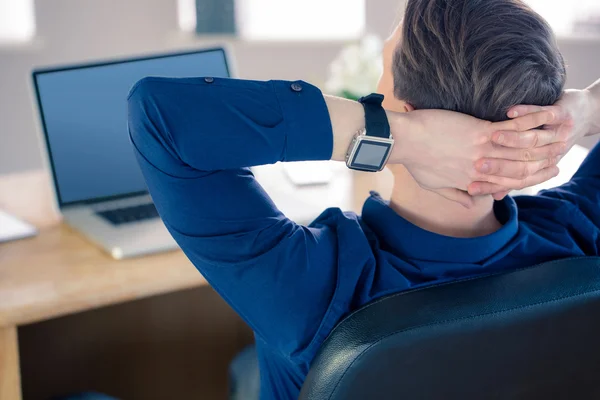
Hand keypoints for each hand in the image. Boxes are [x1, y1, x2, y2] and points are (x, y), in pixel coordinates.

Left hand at [394, 108, 564, 207]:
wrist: (404, 141)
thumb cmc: (414, 161)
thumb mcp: (432, 185)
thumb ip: (454, 196)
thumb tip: (471, 205)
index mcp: (469, 181)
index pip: (502, 185)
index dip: (521, 181)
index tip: (534, 176)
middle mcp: (480, 169)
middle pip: (517, 170)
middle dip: (538, 165)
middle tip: (555, 157)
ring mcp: (482, 151)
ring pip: (520, 152)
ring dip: (540, 144)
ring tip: (556, 137)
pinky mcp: (481, 132)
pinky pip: (512, 129)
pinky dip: (529, 123)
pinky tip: (543, 118)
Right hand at [469, 87, 598, 198]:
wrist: (581, 116)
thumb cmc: (550, 141)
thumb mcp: (530, 161)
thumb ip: (509, 178)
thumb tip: (495, 197)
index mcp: (537, 167)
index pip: (513, 181)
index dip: (491, 185)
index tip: (472, 186)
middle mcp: (548, 154)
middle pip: (521, 166)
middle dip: (499, 166)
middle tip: (479, 165)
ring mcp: (555, 133)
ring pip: (531, 140)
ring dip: (513, 140)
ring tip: (494, 137)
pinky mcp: (561, 114)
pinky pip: (541, 114)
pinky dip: (527, 113)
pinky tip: (510, 111)